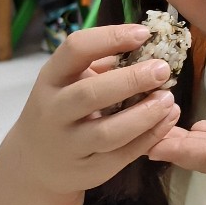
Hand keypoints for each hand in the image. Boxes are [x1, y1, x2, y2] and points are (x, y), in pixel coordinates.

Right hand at [0, 24, 180, 201]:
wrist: (36, 163)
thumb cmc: (62, 110)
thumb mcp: (67, 83)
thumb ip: (99, 65)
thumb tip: (144, 46)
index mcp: (50, 79)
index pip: (75, 49)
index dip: (110, 37)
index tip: (143, 33)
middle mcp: (54, 112)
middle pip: (91, 94)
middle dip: (131, 80)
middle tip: (162, 70)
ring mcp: (69, 145)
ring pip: (109, 132)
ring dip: (144, 115)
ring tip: (168, 100)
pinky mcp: (88, 171)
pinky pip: (122, 155)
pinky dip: (149, 137)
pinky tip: (167, 121)